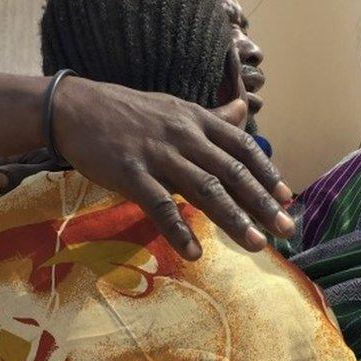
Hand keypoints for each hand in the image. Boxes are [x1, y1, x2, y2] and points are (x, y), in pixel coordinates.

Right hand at [52, 78, 293, 260]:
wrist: (74, 108)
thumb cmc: (127, 111)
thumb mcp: (175, 107)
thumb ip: (210, 117)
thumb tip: (243, 109)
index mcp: (197, 120)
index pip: (242, 148)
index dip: (266, 173)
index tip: (286, 197)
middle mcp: (184, 136)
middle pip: (232, 172)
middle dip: (262, 203)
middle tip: (286, 229)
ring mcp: (158, 155)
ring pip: (205, 189)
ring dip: (233, 219)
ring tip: (255, 244)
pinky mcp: (131, 174)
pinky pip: (160, 206)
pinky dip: (179, 231)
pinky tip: (194, 252)